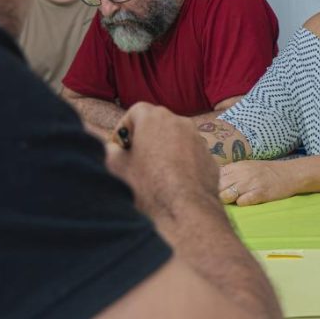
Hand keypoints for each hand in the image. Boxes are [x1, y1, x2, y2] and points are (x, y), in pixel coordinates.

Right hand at [105, 102, 218, 218]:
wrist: (186, 209)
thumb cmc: (147, 186)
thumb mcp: (117, 167)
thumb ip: (110, 150)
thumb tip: (112, 148)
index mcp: (155, 118)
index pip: (136, 111)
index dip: (124, 127)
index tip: (121, 147)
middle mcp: (180, 122)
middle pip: (158, 122)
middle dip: (145, 136)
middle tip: (135, 158)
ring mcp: (198, 138)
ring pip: (176, 137)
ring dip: (164, 148)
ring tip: (154, 172)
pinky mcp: (209, 156)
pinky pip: (190, 153)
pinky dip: (181, 160)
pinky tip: (173, 181)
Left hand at [219, 160, 298, 205]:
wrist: (290, 173)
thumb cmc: (267, 172)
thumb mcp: (247, 166)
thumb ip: (231, 172)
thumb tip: (212, 178)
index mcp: (238, 166)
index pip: (215, 175)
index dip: (211, 184)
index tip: (212, 190)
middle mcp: (242, 173)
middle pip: (218, 186)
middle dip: (216, 194)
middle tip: (220, 200)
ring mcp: (251, 183)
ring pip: (227, 195)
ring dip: (227, 201)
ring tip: (232, 202)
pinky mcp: (260, 193)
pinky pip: (242, 202)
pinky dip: (241, 203)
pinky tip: (245, 202)